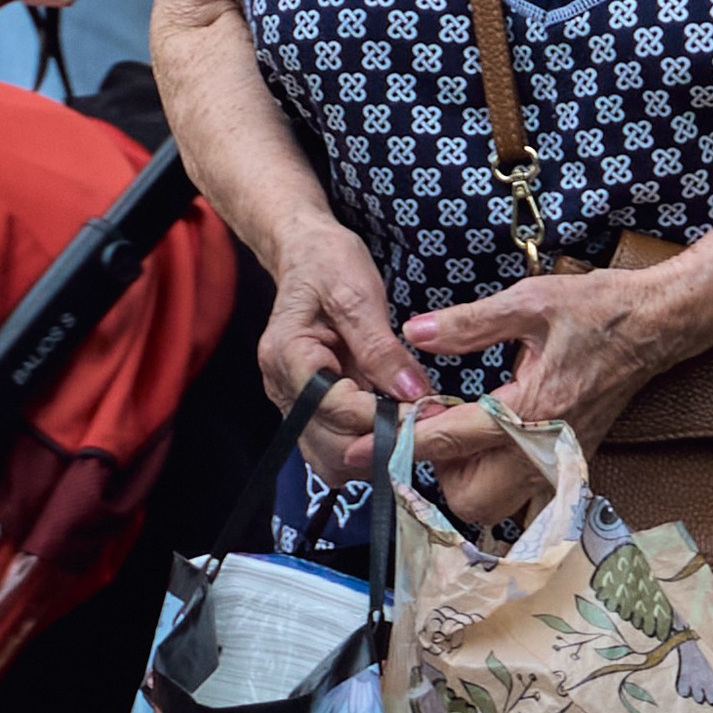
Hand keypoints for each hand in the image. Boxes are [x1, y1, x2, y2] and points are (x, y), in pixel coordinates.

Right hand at [257, 216, 427, 483]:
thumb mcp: (358, 292)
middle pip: (332, 448)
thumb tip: (414, 395)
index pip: (337, 409)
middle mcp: (281, 389)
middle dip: (383, 443)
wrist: (304, 252)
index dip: (386, 419)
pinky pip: (334, 449)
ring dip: (375, 454)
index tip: (430, 411)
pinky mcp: (306, 411)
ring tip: (412, 424)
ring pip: (332, 460)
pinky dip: (366, 448)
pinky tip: (393, 422)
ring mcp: (290, 405)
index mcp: (288, 355)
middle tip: (428, 422)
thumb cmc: (329, 262)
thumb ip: (382, 347)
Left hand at [403, 266, 679, 524]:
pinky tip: (488, 431)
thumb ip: (468, 323)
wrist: (655, 326)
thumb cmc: (596, 310)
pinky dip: (491, 474)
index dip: (402, 443)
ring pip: (492, 503)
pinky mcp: (568, 464)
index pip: (451, 441)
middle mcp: (547, 449)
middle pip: (468, 497)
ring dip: (464, 475)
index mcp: (533, 409)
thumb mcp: (528, 302)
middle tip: (434, 422)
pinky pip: (516, 491)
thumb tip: (415, 333)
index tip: (362, 447)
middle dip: (438, 468)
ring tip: (461, 425)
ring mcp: (560, 463)